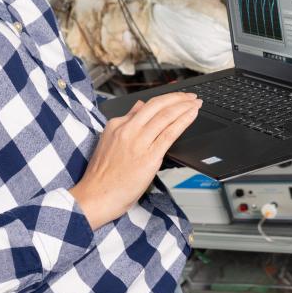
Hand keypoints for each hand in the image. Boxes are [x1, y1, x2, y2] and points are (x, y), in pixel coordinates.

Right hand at [69, 92, 200, 229]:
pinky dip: (184, 121)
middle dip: (178, 97)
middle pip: (157, 105)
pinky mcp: (149, 157)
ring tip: (195, 102)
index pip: (146, 106)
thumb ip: (126, 123)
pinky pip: (170, 133)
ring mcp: (138, 142)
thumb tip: (139, 107)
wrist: (95, 196)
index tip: (177, 97)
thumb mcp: (108, 141)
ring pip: (166, 116)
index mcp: (117, 125)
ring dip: (184, 106)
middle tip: (191, 96)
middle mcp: (127, 130)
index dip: (165, 99)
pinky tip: (192, 115)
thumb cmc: (102, 176)